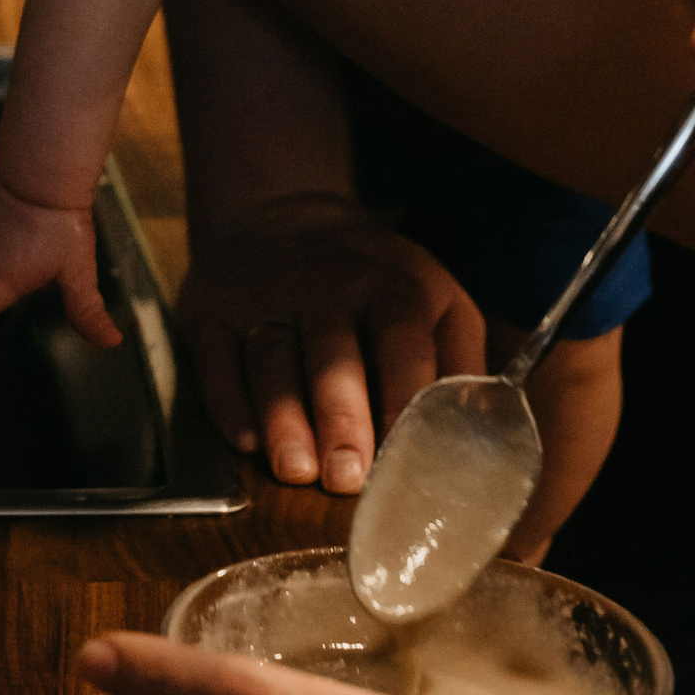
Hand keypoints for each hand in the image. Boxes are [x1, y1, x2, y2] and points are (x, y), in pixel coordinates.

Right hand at [179, 191, 484, 492]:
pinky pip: (216, 359)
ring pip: (273, 358)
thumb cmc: (376, 284)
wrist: (282, 216)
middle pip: (333, 353)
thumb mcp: (435, 300)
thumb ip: (460, 362)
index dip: (406, 398)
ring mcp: (266, 294)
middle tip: (347, 477)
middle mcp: (327, 283)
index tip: (409, 457)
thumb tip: (482, 437)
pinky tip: (246, 441)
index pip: (403, 340)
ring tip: (296, 470)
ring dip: (283, 418)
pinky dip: (229, 402)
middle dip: (341, 416)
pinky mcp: (213, 310)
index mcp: (394, 283)